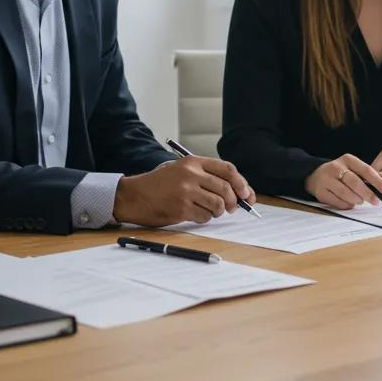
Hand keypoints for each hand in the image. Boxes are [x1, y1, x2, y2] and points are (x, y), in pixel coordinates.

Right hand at [112, 156, 254, 225]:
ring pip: (217, 205)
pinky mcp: (181, 208)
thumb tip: (237, 192)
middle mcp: (191, 175)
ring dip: (218, 211)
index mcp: (193, 162)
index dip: (241, 183)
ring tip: (210, 210)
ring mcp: (186, 192)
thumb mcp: (182, 170)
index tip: (247, 194)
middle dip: (233, 201)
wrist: (134, 195)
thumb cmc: (160, 184)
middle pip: (225, 189)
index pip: (227, 169)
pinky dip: (205, 218)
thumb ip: (206, 176)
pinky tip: (195, 214)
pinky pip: (205, 216)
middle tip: (232, 208)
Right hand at [304, 154, 381, 209]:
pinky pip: (337, 201)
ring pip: (345, 192)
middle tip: (376, 201)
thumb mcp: (355, 169)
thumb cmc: (341, 173)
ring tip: (361, 201)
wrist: (316, 175)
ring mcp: (327, 179)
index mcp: (348, 160)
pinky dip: (346, 204)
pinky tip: (349, 203)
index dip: (378, 181)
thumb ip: (371, 174)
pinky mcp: (321, 191)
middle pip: (355, 182)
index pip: (366, 170)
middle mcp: (336, 167)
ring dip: (356, 199)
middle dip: (368, 193)